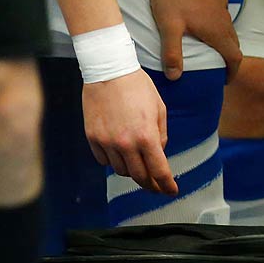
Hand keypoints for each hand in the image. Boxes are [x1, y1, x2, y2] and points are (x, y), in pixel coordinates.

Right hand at [81, 70, 176, 193]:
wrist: (108, 71)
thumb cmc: (137, 87)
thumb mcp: (159, 109)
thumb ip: (161, 134)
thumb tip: (158, 153)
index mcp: (146, 136)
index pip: (159, 170)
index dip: (166, 185)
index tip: (171, 191)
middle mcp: (125, 143)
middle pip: (139, 176)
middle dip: (150, 184)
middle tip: (156, 186)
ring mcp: (106, 142)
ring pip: (121, 170)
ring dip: (131, 170)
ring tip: (137, 162)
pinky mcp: (92, 138)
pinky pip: (104, 160)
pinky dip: (113, 161)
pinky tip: (119, 153)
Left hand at [149, 0, 242, 80]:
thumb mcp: (169, 26)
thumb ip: (172, 52)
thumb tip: (175, 77)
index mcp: (217, 32)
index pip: (235, 57)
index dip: (233, 72)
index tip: (225, 80)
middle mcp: (224, 21)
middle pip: (234, 45)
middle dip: (228, 59)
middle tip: (216, 67)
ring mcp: (222, 7)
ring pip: (228, 30)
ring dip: (223, 42)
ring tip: (208, 47)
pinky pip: (221, 17)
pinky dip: (217, 27)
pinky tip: (201, 22)